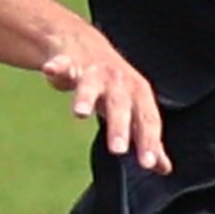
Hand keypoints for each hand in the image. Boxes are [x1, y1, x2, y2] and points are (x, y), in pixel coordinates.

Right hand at [40, 17, 168, 173]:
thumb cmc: (113, 86)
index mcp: (138, 95)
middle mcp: (118, 82)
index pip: (146, 120)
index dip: (148, 141)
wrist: (87, 45)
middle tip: (118, 150)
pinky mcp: (69, 63)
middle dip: (119, 126)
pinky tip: (51, 69)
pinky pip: (63, 64)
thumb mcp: (134, 109)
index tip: (147, 164)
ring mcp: (93, 71)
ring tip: (80, 113)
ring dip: (86, 98)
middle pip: (120, 106)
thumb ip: (146, 138)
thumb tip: (163, 168)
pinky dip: (57, 67)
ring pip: (90, 85)